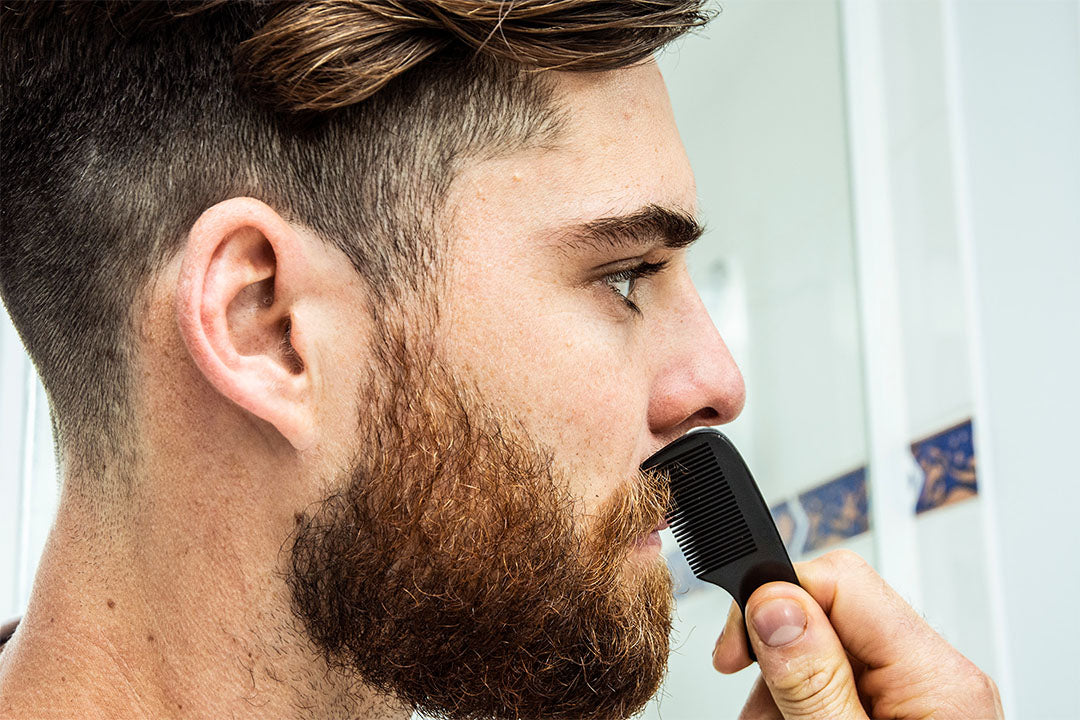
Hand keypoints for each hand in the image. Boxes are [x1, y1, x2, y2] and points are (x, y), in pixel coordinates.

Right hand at [711, 550, 1003, 718]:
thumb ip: (813, 680)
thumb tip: (773, 601)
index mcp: (936, 676)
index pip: (840, 578)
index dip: (773, 597)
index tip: (735, 647)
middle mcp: (933, 675)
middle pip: (823, 613)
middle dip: (771, 654)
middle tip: (752, 702)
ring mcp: (918, 695)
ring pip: (817, 649)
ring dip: (776, 689)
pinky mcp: (899, 709)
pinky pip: (834, 680)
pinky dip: (794, 704)